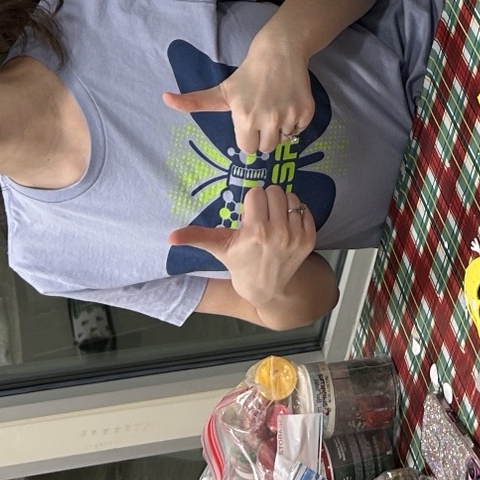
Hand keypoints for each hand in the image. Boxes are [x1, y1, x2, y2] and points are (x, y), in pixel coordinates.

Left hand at [162, 36, 313, 156]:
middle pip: (266, 148)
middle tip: (262, 115)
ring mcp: (288, 116)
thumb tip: (163, 98)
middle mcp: (267, 120)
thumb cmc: (247, 74)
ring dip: (280, 129)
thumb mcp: (220, 91)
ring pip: (284, 140)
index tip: (248, 120)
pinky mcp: (306, 112)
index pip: (247, 149)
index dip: (247, 136)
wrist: (279, 51)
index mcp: (244, 118)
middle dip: (264, 136)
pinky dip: (295, 122)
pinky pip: (299, 130)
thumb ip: (193, 101)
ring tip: (275, 108)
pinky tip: (288, 104)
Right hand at [166, 184, 316, 308]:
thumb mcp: (219, 248)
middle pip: (275, 191)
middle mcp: (279, 232)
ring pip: (291, 197)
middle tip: (261, 217)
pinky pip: (305, 209)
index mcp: (256, 231)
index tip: (248, 217)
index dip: (251, 202)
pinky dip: (296, 214)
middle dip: (266, 201)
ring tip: (273, 222)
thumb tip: (170, 236)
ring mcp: (297, 236)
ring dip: (282, 205)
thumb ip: (196, 237)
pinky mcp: (309, 239)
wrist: (266, 288)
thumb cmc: (240, 263)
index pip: (256, 193)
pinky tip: (286, 227)